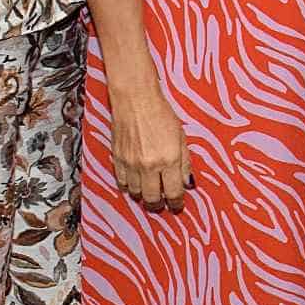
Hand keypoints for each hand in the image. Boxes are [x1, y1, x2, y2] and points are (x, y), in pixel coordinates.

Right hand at [109, 86, 194, 211]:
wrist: (135, 99)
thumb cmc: (160, 114)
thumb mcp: (181, 136)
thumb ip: (185, 162)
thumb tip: (186, 182)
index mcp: (169, 159)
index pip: (173, 192)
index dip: (176, 202)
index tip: (177, 204)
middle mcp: (150, 165)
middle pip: (152, 199)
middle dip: (159, 204)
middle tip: (162, 203)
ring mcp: (131, 164)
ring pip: (136, 193)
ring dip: (143, 195)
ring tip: (149, 190)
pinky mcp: (118, 159)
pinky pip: (122, 183)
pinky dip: (129, 186)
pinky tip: (136, 180)